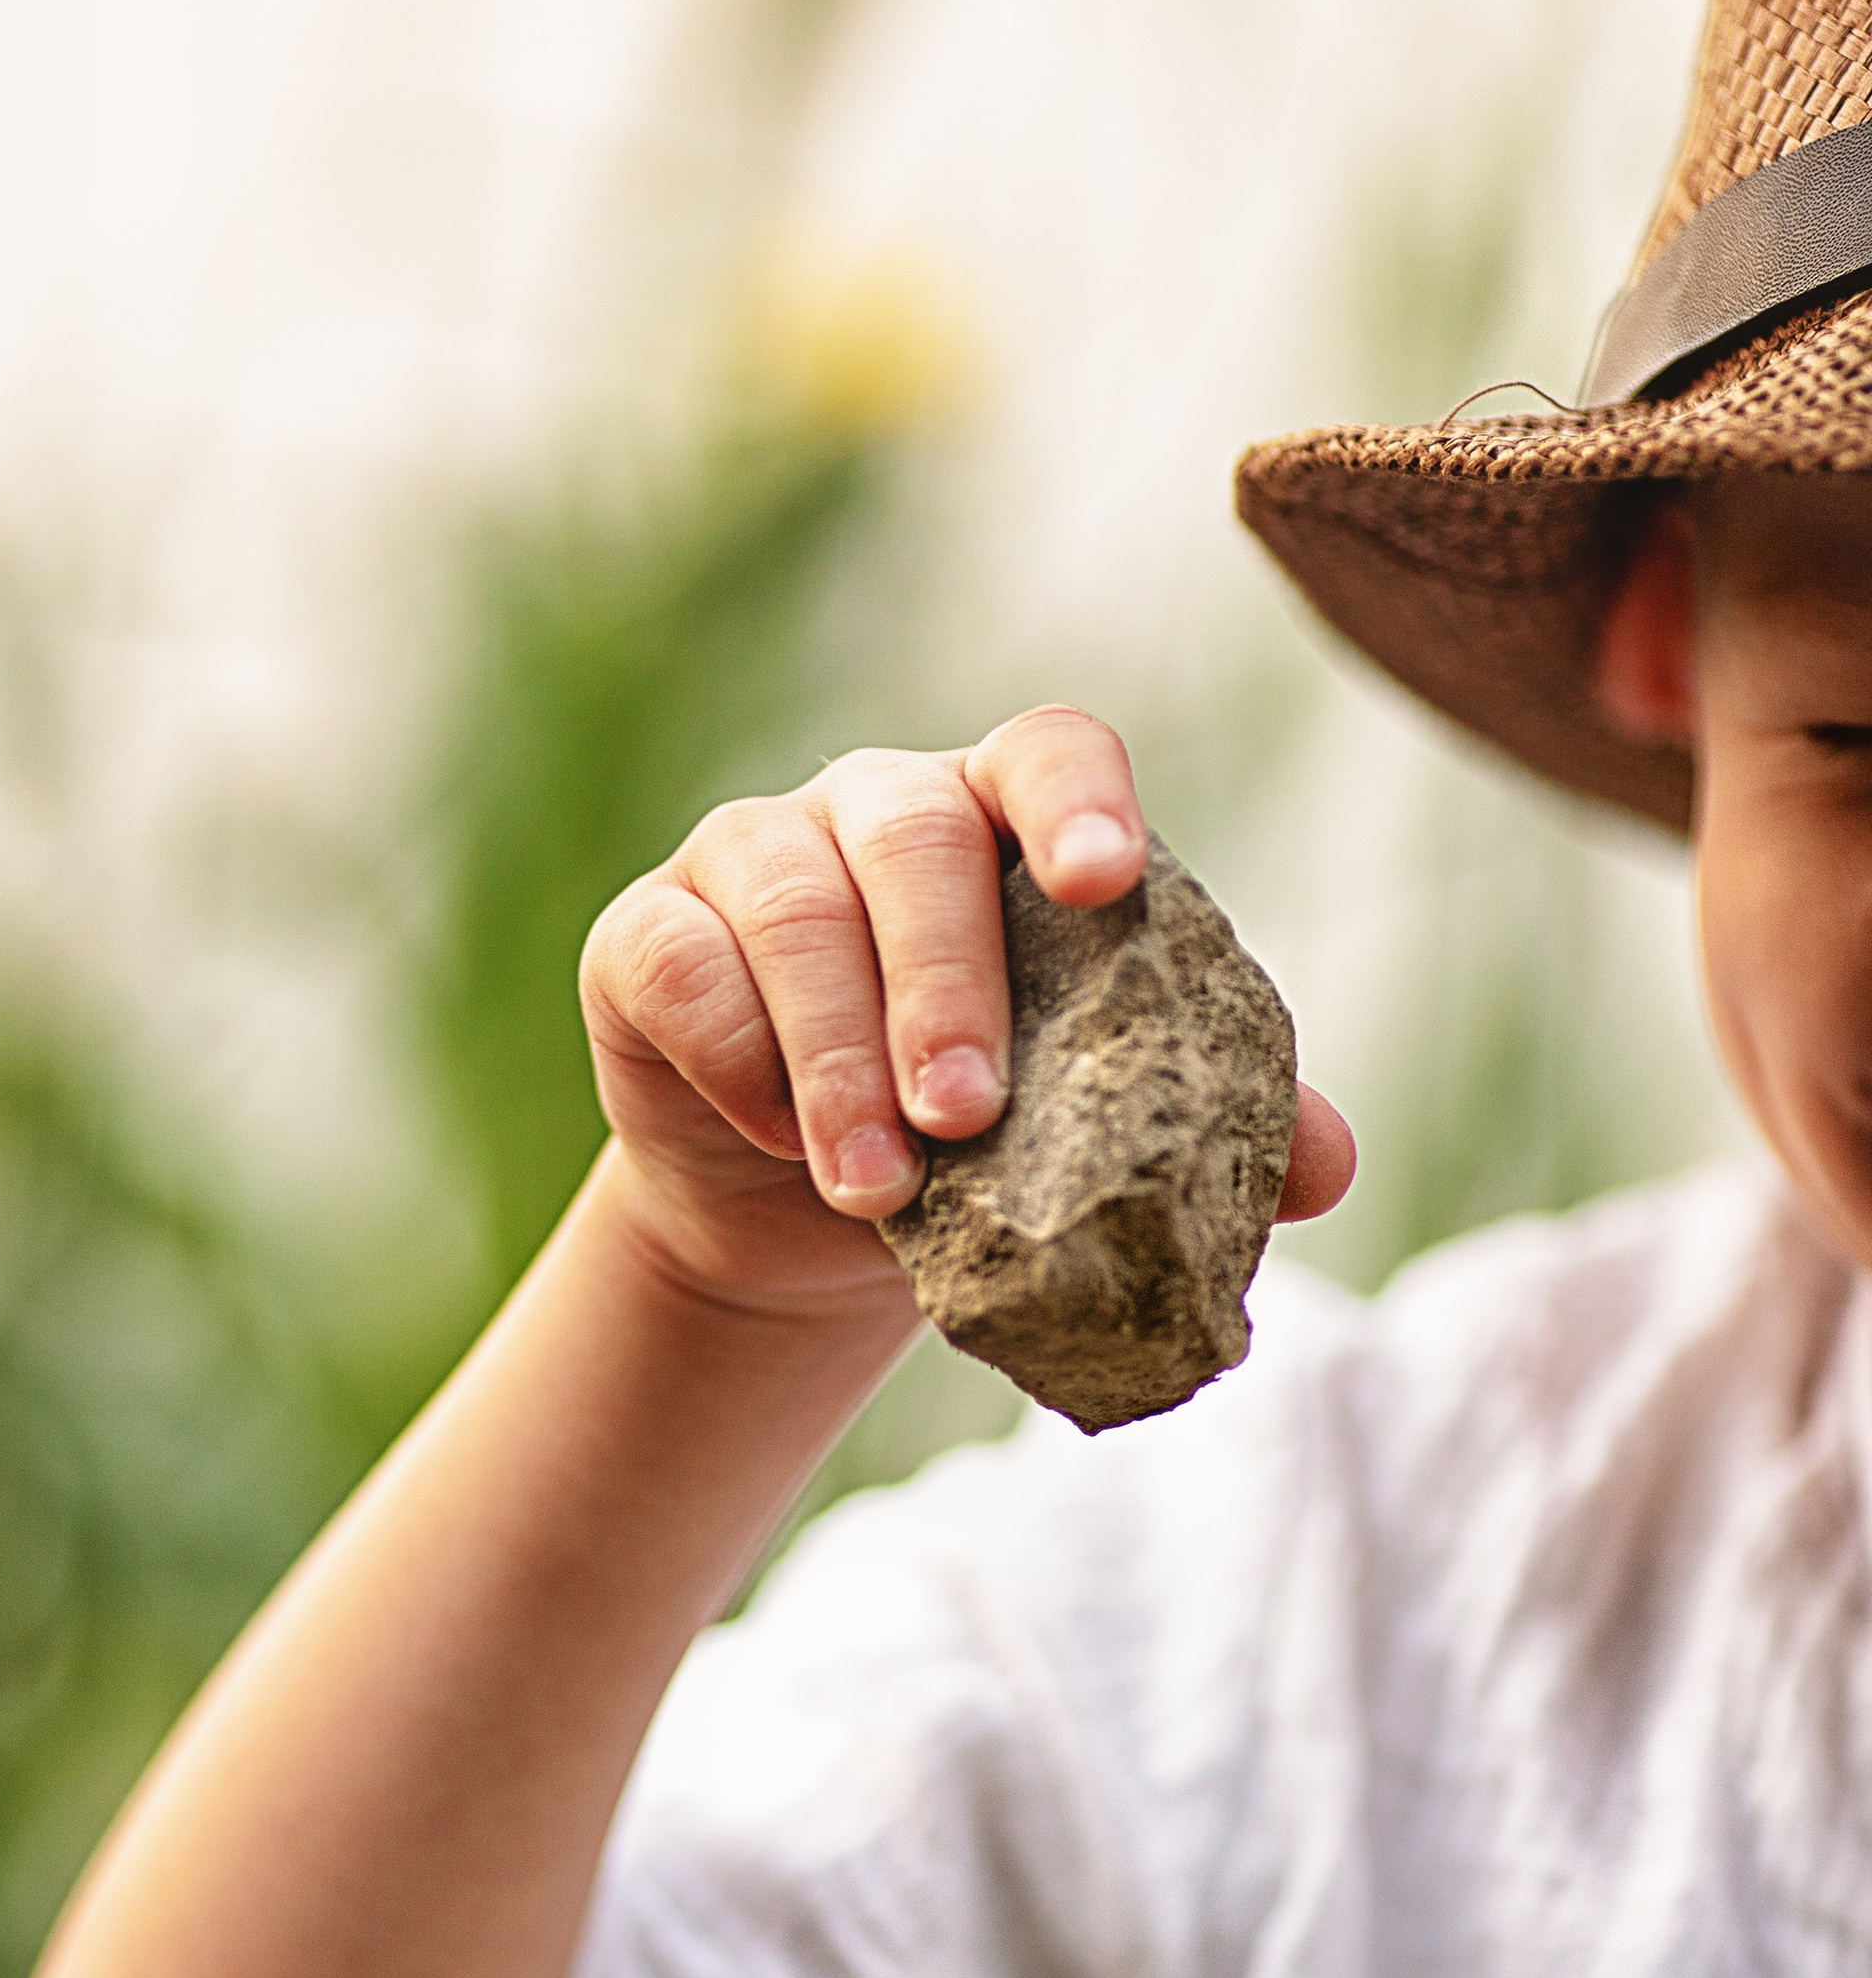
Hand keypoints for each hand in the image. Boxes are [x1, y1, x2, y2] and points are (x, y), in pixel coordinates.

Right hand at [580, 711, 1355, 1315]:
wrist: (805, 1225)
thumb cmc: (978, 1150)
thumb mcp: (1091, 1140)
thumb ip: (1208, 1128)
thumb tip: (1328, 1168)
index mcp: (1009, 823)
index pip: (1051, 752)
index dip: (1082, 801)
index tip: (1107, 882)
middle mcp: (879, 809)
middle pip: (918, 837)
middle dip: (946, 980)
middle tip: (969, 1114)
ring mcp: (754, 855)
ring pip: (793, 908)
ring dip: (837, 1056)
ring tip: (880, 1187)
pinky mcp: (648, 934)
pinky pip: (679, 962)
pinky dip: (734, 1056)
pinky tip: (776, 1140)